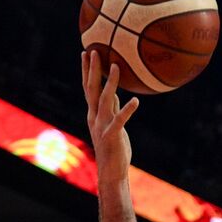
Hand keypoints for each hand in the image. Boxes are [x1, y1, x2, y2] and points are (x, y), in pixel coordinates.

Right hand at [82, 50, 139, 181]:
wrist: (111, 171)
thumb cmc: (114, 148)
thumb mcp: (112, 125)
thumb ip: (112, 109)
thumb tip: (116, 94)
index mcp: (93, 113)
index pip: (88, 87)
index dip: (87, 70)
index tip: (86, 52)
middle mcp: (94, 117)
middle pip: (91, 89)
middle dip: (92, 69)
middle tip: (94, 50)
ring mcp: (102, 126)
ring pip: (105, 100)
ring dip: (110, 82)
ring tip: (116, 66)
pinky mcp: (112, 136)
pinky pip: (120, 121)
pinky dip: (127, 110)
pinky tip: (135, 101)